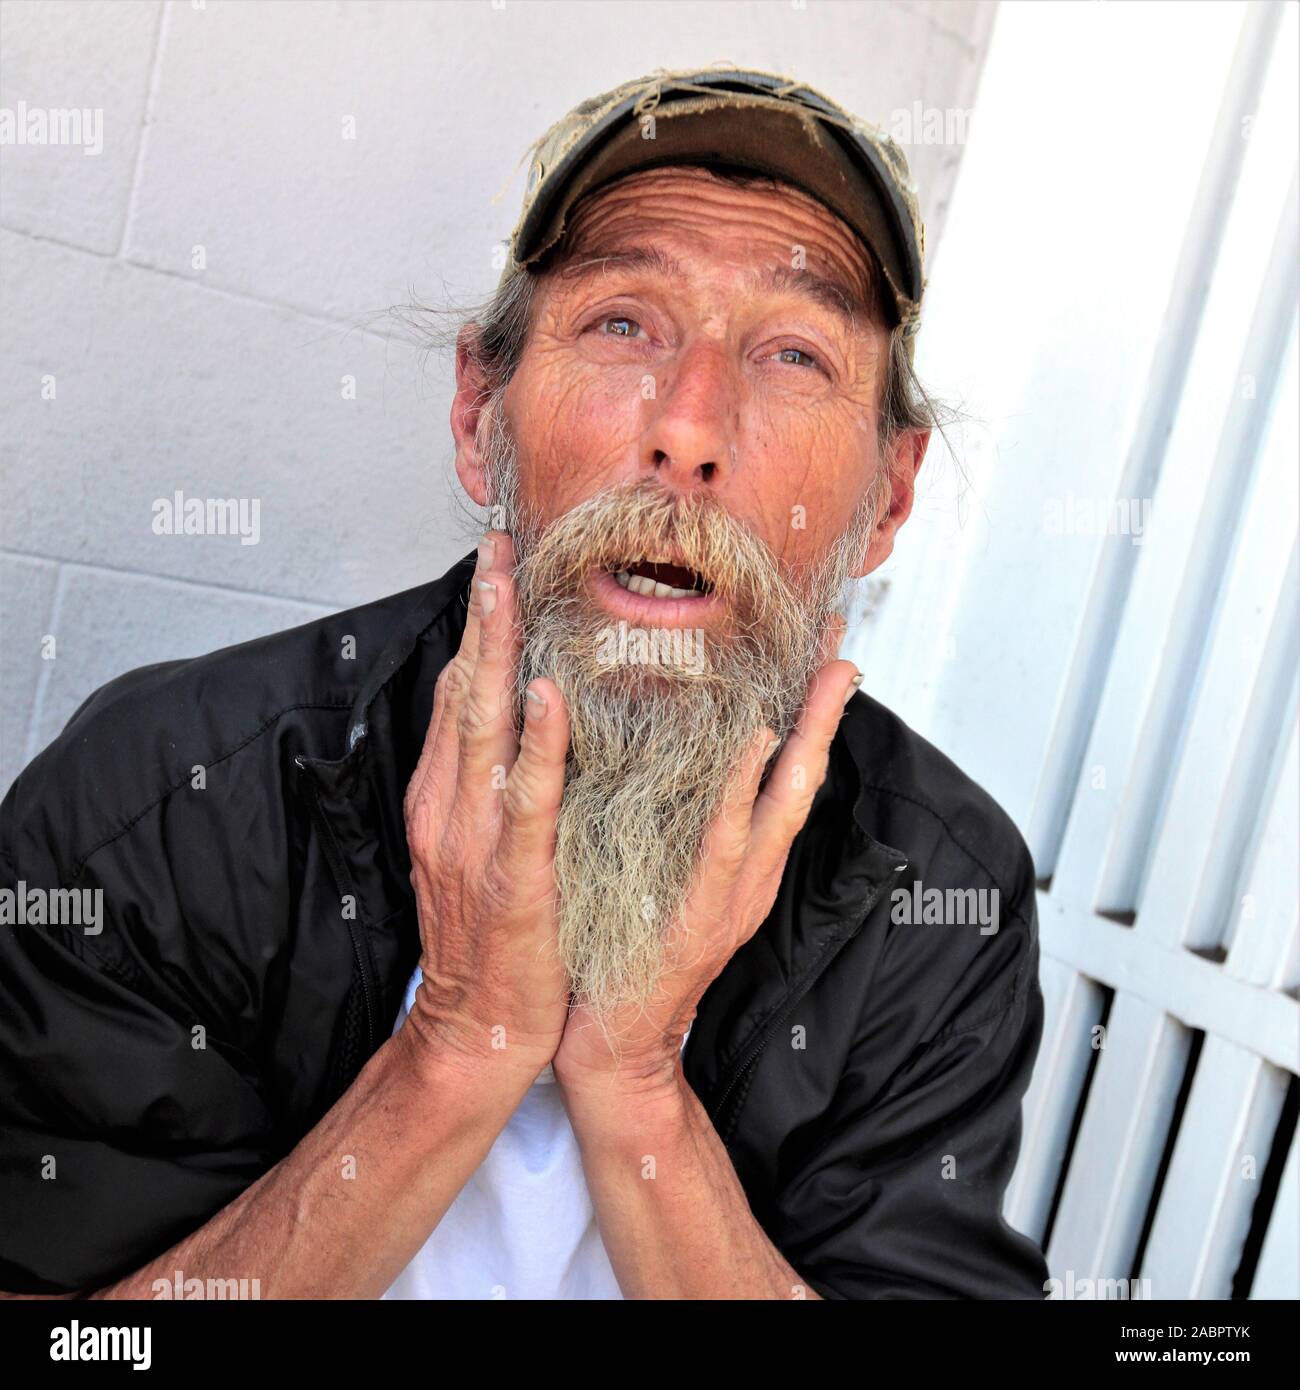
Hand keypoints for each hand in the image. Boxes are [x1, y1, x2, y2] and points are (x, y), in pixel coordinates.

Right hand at [399, 531, 570, 1078]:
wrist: (477, 1026)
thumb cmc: (489, 934)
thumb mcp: (475, 847)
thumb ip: (484, 785)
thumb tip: (511, 717)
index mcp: (443, 798)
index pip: (455, 696)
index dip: (473, 629)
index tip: (495, 568)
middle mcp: (448, 807)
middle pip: (460, 692)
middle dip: (479, 614)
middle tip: (498, 545)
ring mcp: (474, 839)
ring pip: (481, 727)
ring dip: (495, 651)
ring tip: (508, 586)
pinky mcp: (511, 875)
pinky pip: (525, 798)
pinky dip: (535, 743)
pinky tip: (546, 694)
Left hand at [552, 654, 861, 1098]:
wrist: (614, 1045)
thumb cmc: (628, 953)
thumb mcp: (663, 876)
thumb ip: (679, 825)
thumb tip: (680, 759)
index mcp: (744, 863)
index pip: (786, 775)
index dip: (809, 714)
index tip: (823, 652)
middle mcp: (750, 874)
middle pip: (801, 778)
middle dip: (825, 711)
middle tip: (842, 644)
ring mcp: (731, 897)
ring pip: (781, 803)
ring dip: (805, 737)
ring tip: (824, 676)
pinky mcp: (697, 917)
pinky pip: (722, 844)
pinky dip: (739, 792)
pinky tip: (755, 745)